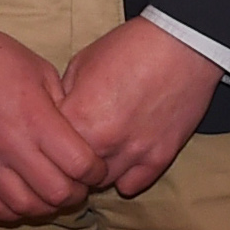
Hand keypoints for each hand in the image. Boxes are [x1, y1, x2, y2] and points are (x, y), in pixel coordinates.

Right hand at [0, 27, 99, 223]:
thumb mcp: (40, 70)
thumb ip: (63, 106)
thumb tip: (80, 135)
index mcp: (36, 117)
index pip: (80, 164)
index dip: (96, 173)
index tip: (96, 169)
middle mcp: (12, 144)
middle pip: (56, 193)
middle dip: (76, 195)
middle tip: (77, 186)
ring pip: (25, 207)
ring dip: (45, 208)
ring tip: (49, 195)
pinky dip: (11, 211)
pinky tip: (20, 200)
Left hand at [60, 17, 223, 198]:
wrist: (182, 44)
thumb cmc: (130, 47)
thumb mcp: (82, 62)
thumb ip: (64, 97)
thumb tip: (54, 119)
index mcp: (79, 116)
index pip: (48, 150)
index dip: (47, 143)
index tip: (51, 138)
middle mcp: (104, 142)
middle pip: (72, 174)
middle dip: (68, 163)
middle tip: (72, 148)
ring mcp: (134, 153)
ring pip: (101, 184)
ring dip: (96, 172)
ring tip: (98, 153)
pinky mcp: (160, 158)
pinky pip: (132, 185)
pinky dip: (124, 176)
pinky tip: (122, 159)